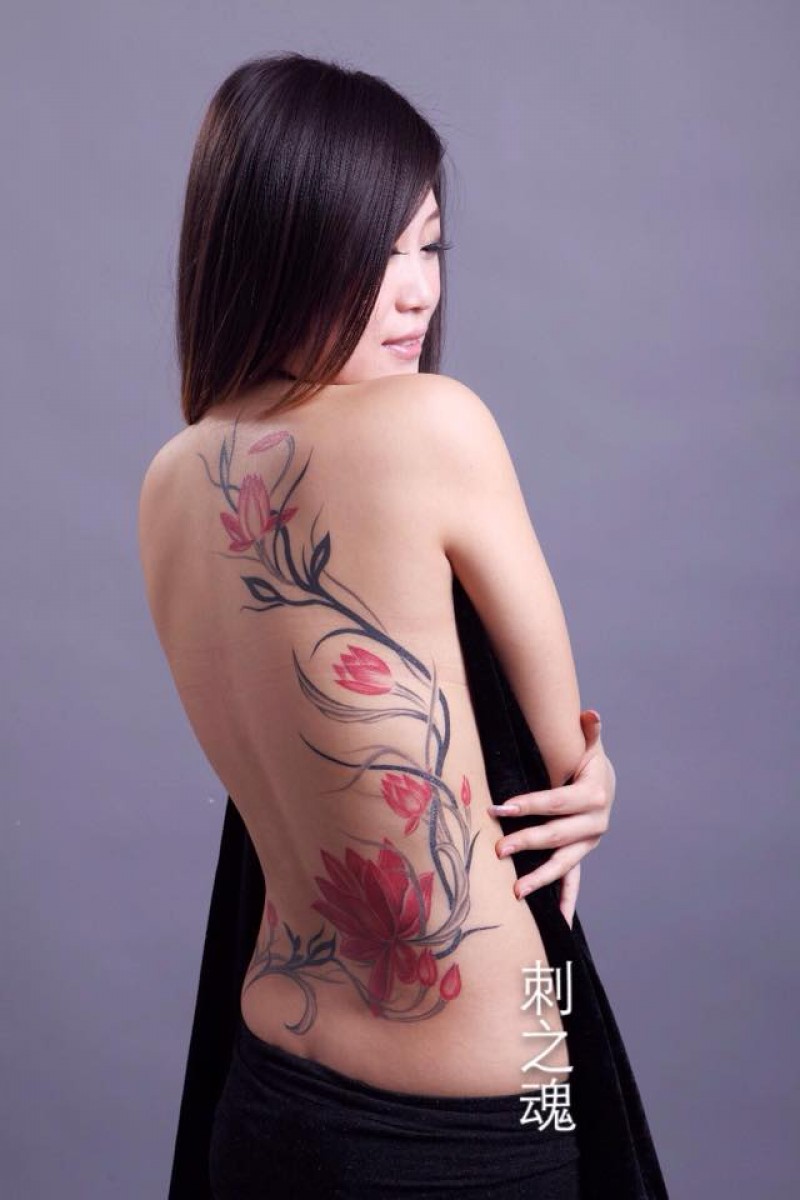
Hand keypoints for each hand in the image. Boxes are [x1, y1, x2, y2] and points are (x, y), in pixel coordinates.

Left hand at [488, 710, 614, 927]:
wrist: (607, 785)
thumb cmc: (588, 764)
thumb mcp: (589, 748)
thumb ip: (588, 733)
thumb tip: (589, 713)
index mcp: (593, 796)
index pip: (554, 802)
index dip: (527, 804)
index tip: (500, 807)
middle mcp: (594, 824)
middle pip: (554, 835)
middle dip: (525, 842)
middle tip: (497, 848)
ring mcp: (587, 844)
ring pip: (563, 864)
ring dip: (539, 878)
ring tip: (515, 890)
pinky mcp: (581, 856)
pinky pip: (573, 882)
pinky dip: (565, 902)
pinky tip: (557, 923)